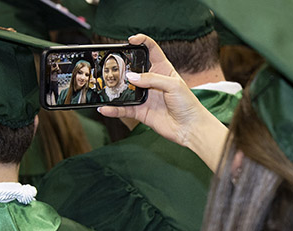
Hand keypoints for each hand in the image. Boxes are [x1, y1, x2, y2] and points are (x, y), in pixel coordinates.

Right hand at [98, 34, 227, 170]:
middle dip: (121, 65)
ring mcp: (145, 96)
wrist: (190, 128)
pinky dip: (113, 109)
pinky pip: (123, 109)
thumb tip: (131, 77)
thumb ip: (152, 78)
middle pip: (133, 68)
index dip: (141, 41)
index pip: (151, 49)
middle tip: (110, 65)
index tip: (130, 40)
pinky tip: (104, 108)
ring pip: (125, 89)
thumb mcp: (173, 85)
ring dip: (114, 88)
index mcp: (163, 69)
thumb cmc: (187, 103)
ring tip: (102, 86)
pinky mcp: (140, 111)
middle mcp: (152, 81)